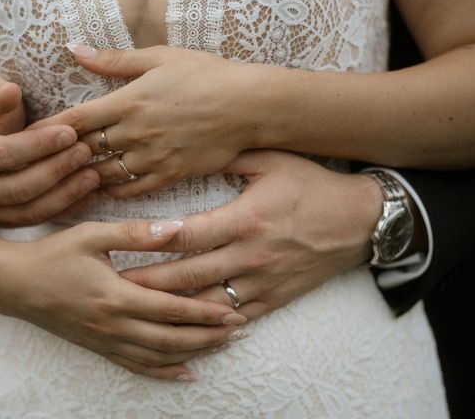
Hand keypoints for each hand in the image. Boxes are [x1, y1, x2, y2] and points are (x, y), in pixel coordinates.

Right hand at [0, 74, 100, 225]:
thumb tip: (10, 93)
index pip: (1, 155)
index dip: (37, 145)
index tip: (69, 132)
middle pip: (17, 188)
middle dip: (56, 170)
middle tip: (85, 152)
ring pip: (31, 210)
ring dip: (66, 193)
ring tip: (94, 174)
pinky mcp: (9, 223)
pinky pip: (42, 219)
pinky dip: (69, 208)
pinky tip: (93, 193)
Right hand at [0, 219, 246, 380]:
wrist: (15, 284)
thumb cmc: (53, 255)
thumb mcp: (92, 234)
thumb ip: (136, 232)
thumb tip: (177, 227)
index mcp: (117, 296)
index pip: (173, 309)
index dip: (205, 312)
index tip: (234, 312)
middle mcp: (115, 325)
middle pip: (172, 338)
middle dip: (208, 336)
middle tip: (239, 330)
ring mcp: (106, 341)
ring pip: (159, 356)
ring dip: (193, 353)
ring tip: (221, 347)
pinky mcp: (98, 347)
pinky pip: (137, 366)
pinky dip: (164, 372)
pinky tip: (185, 373)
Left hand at [31, 45, 265, 196]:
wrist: (249, 106)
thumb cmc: (206, 75)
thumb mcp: (159, 58)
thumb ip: (112, 59)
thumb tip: (73, 48)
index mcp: (129, 101)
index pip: (75, 120)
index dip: (48, 131)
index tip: (26, 139)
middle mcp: (136, 132)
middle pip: (85, 149)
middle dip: (59, 157)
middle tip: (36, 164)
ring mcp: (154, 156)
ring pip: (104, 173)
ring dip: (82, 176)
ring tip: (61, 181)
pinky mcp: (171, 174)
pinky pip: (132, 189)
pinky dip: (111, 191)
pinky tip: (99, 191)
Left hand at [121, 151, 382, 318]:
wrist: (360, 221)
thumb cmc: (314, 187)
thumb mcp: (273, 161)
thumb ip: (231, 156)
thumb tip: (193, 147)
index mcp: (244, 219)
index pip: (187, 236)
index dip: (152, 242)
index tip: (123, 246)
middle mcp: (249, 255)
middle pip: (187, 276)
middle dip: (148, 284)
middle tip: (113, 287)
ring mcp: (262, 281)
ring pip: (206, 303)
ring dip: (171, 309)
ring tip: (139, 310)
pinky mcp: (275, 298)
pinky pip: (235, 316)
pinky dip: (208, 324)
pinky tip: (183, 327)